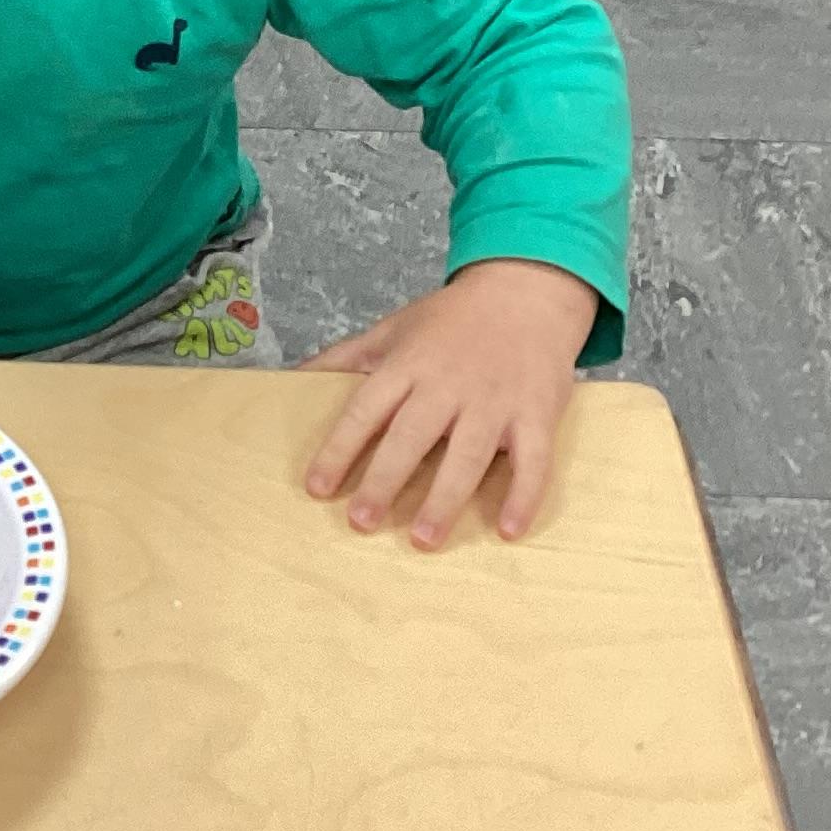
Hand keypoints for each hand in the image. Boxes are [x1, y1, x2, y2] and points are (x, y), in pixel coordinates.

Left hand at [299, 260, 597, 547]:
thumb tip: (293, 376)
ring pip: (468, 455)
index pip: (365, 410)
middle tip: (361, 522)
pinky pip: (533, 460)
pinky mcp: (537, 414)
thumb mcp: (393, 329)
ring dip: (445, 499)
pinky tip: (508, 530)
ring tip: (422, 538)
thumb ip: (345, 357)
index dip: (339, 449)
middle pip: (411, 437)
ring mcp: (495, 401)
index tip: (318, 487)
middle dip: (384, 480)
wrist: (526, 292)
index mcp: (409, 365)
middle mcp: (449, 385)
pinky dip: (524, 496)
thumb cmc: (452, 319)